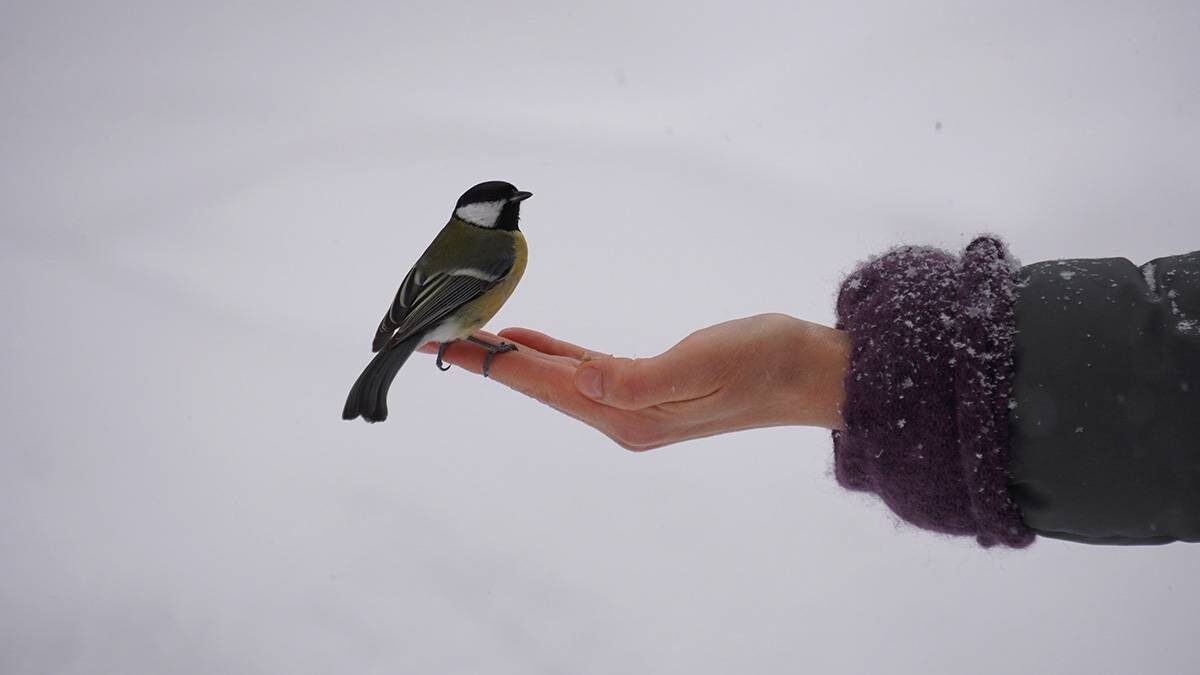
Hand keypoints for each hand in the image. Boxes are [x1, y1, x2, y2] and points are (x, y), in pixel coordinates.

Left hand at [421, 314, 849, 450]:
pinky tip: (532, 343)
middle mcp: (623, 416)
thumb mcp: (704, 365)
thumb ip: (638, 379)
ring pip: (556, 379)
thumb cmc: (765, 362)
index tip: (445, 346)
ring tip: (471, 341)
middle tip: (438, 340)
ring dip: (514, 361)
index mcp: (629, 414)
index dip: (494, 365)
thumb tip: (581, 381)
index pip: (545, 385)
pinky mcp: (648, 386)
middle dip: (489, 365)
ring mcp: (635, 404)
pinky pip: (583, 371)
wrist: (810, 373)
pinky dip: (552, 355)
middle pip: (540, 386)